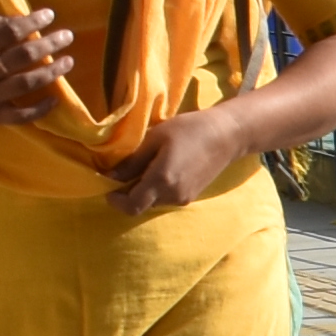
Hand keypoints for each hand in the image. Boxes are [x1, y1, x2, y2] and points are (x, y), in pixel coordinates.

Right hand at [0, 6, 75, 129]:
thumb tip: (15, 18)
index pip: (9, 32)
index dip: (32, 22)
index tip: (50, 15)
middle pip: (23, 56)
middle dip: (49, 44)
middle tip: (67, 35)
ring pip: (27, 83)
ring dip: (52, 72)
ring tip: (69, 61)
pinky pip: (20, 115)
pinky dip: (40, 109)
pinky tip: (56, 100)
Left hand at [109, 100, 261, 217]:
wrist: (227, 135)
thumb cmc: (189, 129)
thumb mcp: (155, 138)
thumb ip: (132, 161)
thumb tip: (111, 176)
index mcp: (162, 180)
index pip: (131, 206)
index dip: (116, 201)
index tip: (108, 187)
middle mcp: (172, 195)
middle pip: (141, 205)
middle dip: (128, 194)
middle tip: (125, 173)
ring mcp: (184, 197)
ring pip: (153, 202)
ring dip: (144, 191)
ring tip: (145, 168)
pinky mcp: (191, 196)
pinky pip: (166, 198)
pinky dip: (157, 189)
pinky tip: (162, 170)